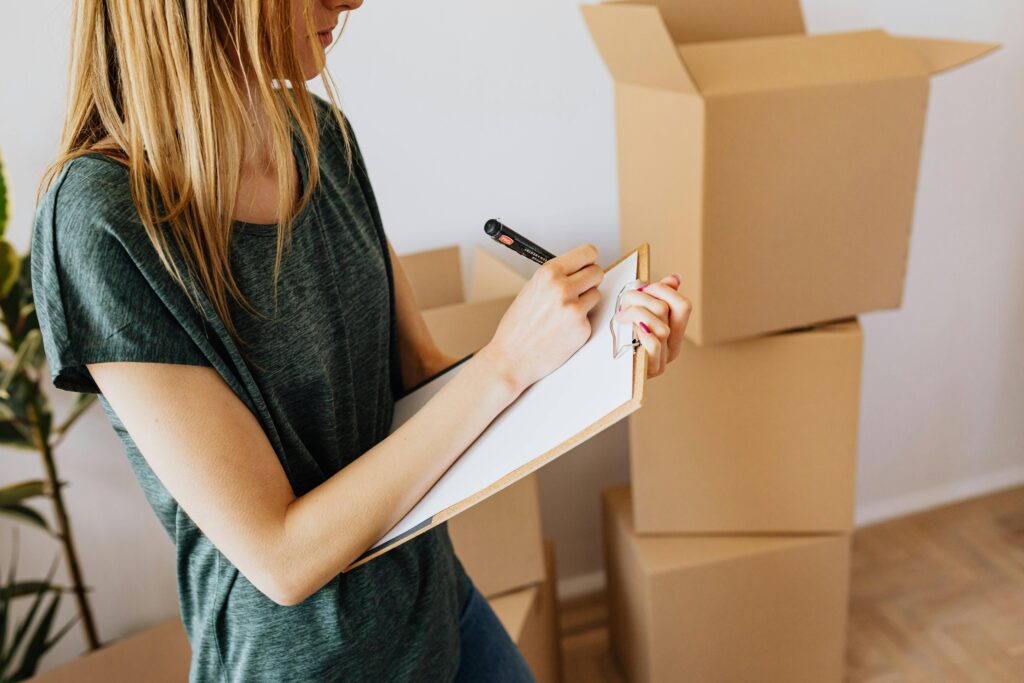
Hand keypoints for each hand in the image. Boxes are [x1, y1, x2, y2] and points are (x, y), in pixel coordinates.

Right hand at [480, 243, 603, 392]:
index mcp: (549, 273)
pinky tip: (563, 329)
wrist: (511, 358)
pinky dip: (580, 322)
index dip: (589, 260)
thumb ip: (556, 278)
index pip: (587, 253)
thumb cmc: (517, 326)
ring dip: (585, 301)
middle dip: (590, 280)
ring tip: (564, 313)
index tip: (588, 264)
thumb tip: (579, 270)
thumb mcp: (531, 290)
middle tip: (579, 289)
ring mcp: (574, 309)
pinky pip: (591, 317)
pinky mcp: (582, 328)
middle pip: (597, 272)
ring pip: (596, 295)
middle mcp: (563, 288)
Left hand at [613, 273, 690, 378]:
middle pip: (667, 311)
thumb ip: (655, 299)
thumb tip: (675, 278)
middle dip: (641, 297)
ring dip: (635, 313)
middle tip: (624, 300)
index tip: (643, 287)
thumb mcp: (637, 316)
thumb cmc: (619, 343)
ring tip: (620, 315)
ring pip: (660, 326)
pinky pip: (654, 344)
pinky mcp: (650, 370)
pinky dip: (641, 331)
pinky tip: (627, 328)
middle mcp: (672, 347)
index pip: (683, 305)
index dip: (663, 290)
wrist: (604, 376)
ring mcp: (663, 360)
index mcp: (674, 333)